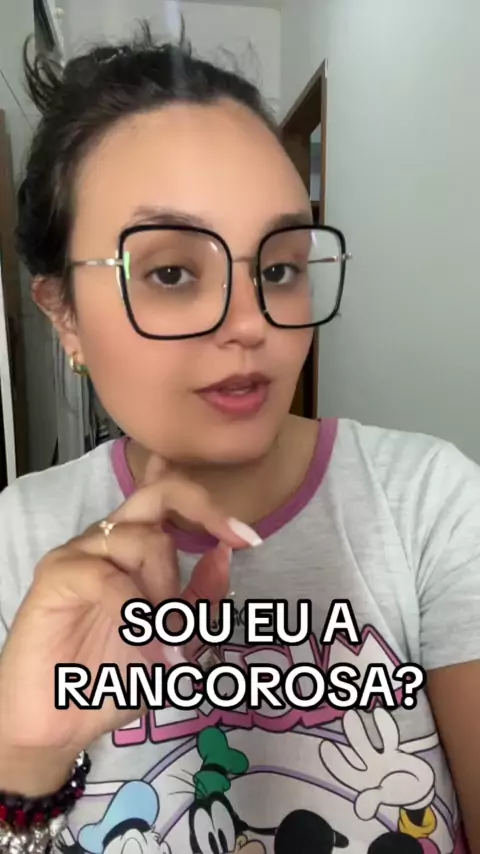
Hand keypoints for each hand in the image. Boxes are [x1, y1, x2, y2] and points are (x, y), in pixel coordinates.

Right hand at [0, 454, 252, 789]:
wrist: (59, 726)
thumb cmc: (111, 677)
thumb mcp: (175, 639)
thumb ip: (200, 598)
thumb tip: (226, 552)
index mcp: (135, 546)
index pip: (172, 498)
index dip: (212, 507)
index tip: (250, 539)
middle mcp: (108, 540)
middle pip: (158, 494)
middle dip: (203, 512)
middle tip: (233, 542)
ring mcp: (80, 554)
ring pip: (141, 539)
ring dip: (169, 588)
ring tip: (168, 634)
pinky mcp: (55, 577)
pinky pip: (106, 576)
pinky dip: (136, 610)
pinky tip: (148, 641)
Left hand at [319, 708, 434, 819]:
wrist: (419, 791)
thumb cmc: (398, 794)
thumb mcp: (386, 797)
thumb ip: (374, 800)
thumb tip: (362, 812)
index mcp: (363, 781)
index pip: (345, 770)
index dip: (334, 761)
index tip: (324, 745)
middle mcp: (368, 766)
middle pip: (355, 750)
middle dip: (347, 739)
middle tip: (338, 722)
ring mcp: (380, 757)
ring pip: (366, 742)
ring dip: (359, 730)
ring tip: (350, 714)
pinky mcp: (393, 751)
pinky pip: (388, 737)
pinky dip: (384, 726)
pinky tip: (378, 713)